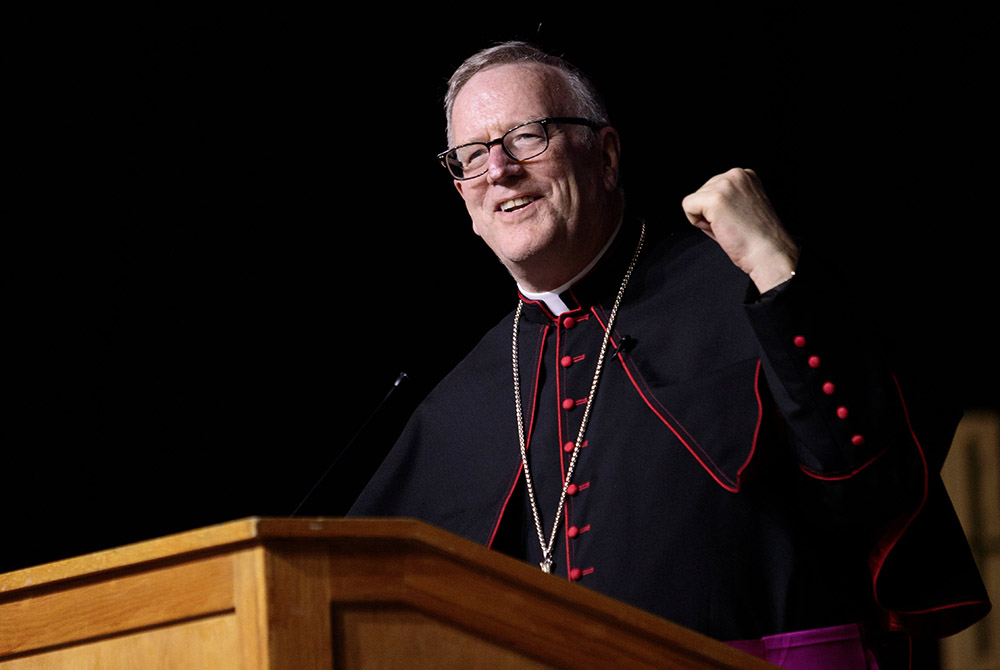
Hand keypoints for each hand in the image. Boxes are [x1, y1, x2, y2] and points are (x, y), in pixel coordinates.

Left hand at [681, 168, 798, 292]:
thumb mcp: (743, 206)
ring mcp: (725, 185)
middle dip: (710, 213)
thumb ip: (726, 197)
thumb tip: (700, 202)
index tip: (738, 219)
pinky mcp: (715, 199)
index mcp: (745, 175)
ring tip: (729, 227)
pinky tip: (720, 228)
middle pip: (701, 193)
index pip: (712, 189)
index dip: (719, 210)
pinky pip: (687, 207)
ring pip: (693, 201)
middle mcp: (736, 174)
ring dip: (706, 219)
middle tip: (733, 225)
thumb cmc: (757, 238)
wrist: (769, 253)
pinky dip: (697, 223)